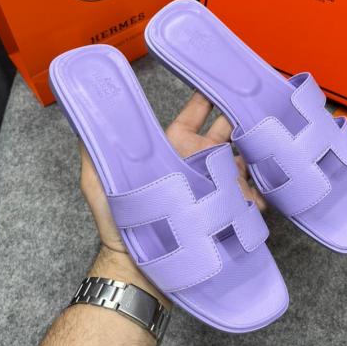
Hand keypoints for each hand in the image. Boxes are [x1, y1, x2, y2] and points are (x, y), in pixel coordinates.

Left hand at [79, 91, 264, 298]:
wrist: (138, 267)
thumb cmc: (117, 225)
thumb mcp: (99, 182)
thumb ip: (95, 148)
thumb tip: (85, 115)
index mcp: (173, 148)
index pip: (194, 113)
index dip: (207, 95)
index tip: (220, 78)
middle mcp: (196, 162)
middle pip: (226, 132)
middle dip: (241, 119)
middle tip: (256, 109)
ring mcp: (214, 185)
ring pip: (241, 162)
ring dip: (252, 158)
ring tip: (261, 155)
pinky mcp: (226, 209)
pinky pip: (248, 197)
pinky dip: (257, 195)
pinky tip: (259, 197)